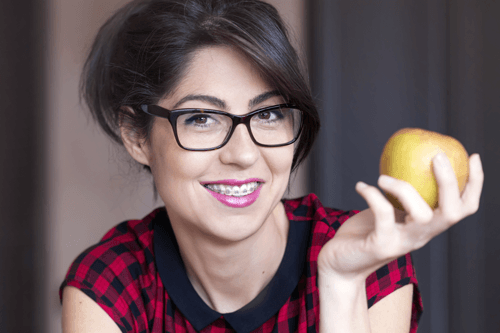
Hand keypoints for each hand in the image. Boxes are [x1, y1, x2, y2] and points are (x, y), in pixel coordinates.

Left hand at [317, 153, 483, 281]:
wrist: (342, 265)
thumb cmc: (365, 233)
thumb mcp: (388, 211)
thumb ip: (399, 194)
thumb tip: (404, 158)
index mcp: (427, 226)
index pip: (463, 209)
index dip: (474, 184)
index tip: (473, 156)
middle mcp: (420, 236)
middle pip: (452, 212)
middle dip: (450, 183)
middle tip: (437, 156)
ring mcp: (402, 243)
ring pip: (423, 215)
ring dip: (404, 187)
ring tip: (383, 177)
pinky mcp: (381, 245)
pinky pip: (383, 213)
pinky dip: (373, 195)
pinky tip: (360, 186)